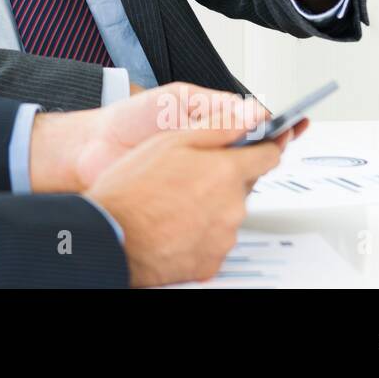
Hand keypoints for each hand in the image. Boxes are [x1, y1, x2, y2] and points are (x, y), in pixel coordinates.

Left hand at [29, 82, 268, 192]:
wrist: (93, 147)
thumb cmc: (130, 119)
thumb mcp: (176, 100)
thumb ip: (215, 106)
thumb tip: (255, 110)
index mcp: (212, 123)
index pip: (255, 126)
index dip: (278, 127)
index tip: (300, 123)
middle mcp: (211, 151)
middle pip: (254, 156)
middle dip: (264, 152)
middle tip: (270, 145)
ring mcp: (201, 177)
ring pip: (239, 181)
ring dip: (244, 175)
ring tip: (244, 163)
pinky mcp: (189, 199)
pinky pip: (215, 203)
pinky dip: (222, 198)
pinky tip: (223, 191)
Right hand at [85, 124, 300, 286]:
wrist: (110, 235)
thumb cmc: (131, 188)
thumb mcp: (170, 141)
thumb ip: (217, 127)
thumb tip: (252, 116)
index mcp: (226, 171)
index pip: (269, 155)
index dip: (262, 147)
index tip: (257, 147)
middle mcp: (232, 206)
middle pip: (244, 185)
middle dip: (224, 178)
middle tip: (189, 175)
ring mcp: (223, 237)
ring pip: (228, 214)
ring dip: (210, 206)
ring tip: (174, 202)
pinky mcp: (211, 262)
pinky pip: (214, 241)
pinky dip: (199, 233)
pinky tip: (173, 224)